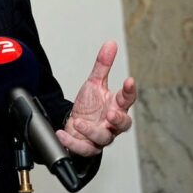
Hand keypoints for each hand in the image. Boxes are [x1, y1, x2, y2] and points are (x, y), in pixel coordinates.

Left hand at [56, 41, 136, 156]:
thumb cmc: (90, 106)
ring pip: (104, 138)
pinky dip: (73, 142)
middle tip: (111, 112)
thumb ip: (103, 65)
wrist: (75, 124)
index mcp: (116, 105)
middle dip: (118, 119)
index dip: (130, 90)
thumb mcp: (94, 83)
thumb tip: (110, 44)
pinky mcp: (88, 146)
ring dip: (91, 131)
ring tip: (79, 122)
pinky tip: (62, 134)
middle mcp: (112, 123)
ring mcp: (101, 136)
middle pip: (124, 124)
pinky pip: (84, 148)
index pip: (128, 98)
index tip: (129, 81)